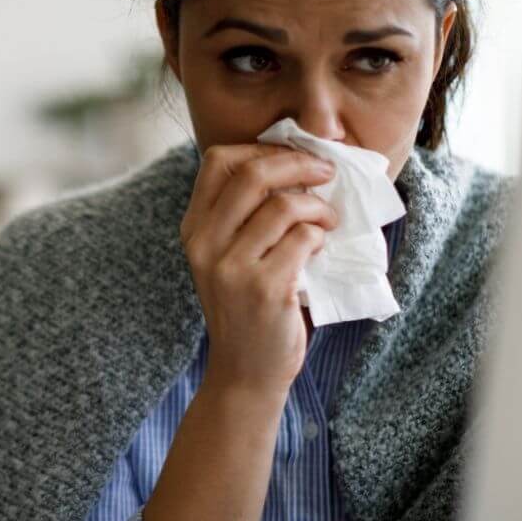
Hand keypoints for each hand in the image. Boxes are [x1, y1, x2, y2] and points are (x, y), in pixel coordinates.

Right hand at [181, 144, 337, 400]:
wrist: (246, 372)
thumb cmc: (248, 309)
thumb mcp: (229, 258)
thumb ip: (245, 216)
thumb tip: (297, 162)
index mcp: (194, 229)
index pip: (217, 160)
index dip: (261, 148)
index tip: (292, 157)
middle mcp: (205, 245)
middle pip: (252, 173)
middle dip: (299, 164)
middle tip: (325, 173)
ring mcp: (231, 268)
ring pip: (284, 205)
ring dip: (318, 207)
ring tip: (328, 221)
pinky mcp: (264, 289)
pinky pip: (303, 239)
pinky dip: (320, 237)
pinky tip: (320, 249)